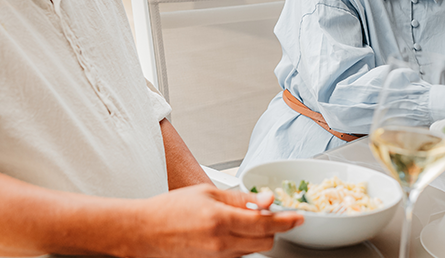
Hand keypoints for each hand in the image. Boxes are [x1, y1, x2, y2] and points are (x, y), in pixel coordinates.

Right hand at [133, 183, 302, 257]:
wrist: (146, 231)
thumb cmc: (171, 208)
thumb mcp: (207, 192)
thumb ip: (240, 198)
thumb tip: (266, 199)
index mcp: (221, 220)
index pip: (265, 223)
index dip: (286, 220)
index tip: (298, 217)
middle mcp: (222, 243)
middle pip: (265, 241)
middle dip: (272, 228)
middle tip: (268, 213)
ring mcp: (218, 257)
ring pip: (253, 249)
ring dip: (257, 235)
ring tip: (243, 219)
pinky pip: (238, 255)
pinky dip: (243, 243)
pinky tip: (231, 230)